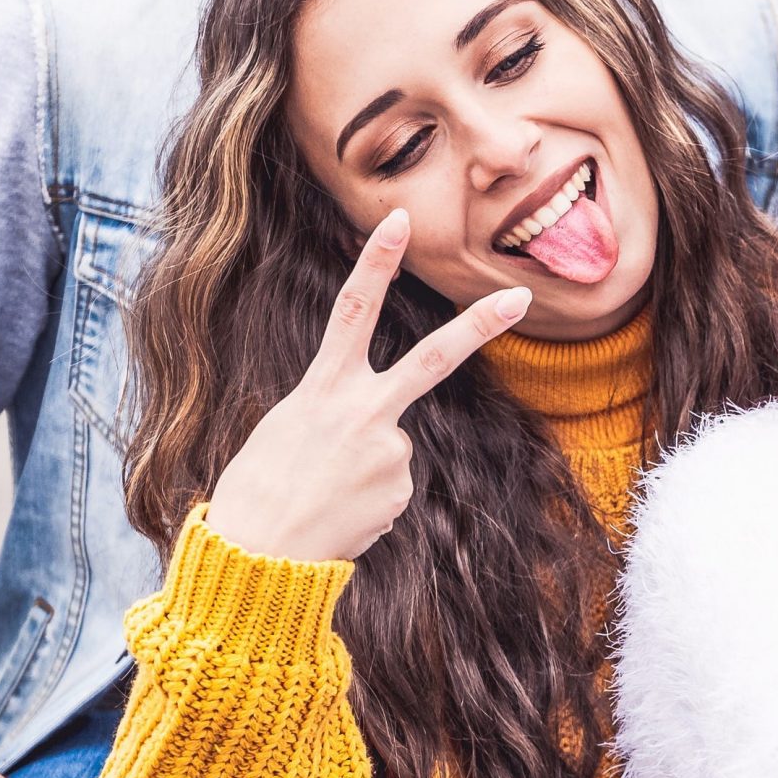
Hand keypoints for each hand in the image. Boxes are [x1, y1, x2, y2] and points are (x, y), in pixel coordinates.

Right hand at [204, 209, 531, 561]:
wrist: (256, 558)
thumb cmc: (257, 491)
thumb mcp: (284, 430)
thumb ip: (334, 412)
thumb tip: (380, 434)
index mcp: (323, 388)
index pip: (352, 310)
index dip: (376, 262)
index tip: (399, 218)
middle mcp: (363, 413)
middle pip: (433, 358)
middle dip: (479, 325)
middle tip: (521, 299)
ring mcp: (390, 453)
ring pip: (392, 448)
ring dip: (364, 471)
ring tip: (323, 495)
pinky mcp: (401, 493)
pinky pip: (391, 488)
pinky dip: (367, 501)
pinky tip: (338, 515)